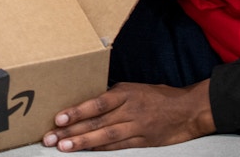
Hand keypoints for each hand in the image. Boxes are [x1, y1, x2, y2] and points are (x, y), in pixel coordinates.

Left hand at [42, 80, 214, 151]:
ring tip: (63, 147)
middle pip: (96, 123)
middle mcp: (129, 111)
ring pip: (105, 137)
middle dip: (71, 131)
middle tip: (51, 138)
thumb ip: (111, 95)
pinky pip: (119, 146)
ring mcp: (137, 128)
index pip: (96, 103)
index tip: (58, 118)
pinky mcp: (143, 142)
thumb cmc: (157, 96)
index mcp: (125, 93)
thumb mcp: (133, 88)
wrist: (189, 111)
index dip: (77, 112)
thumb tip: (86, 101)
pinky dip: (101, 149)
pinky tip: (86, 151)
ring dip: (82, 143)